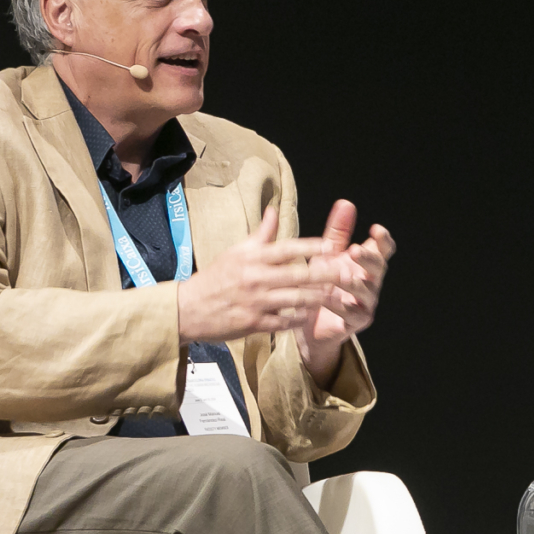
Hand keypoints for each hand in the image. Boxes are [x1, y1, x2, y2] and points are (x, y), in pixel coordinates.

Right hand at [176, 205, 346, 344]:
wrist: (187, 308)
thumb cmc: (216, 277)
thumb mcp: (236, 252)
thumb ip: (261, 234)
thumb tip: (274, 210)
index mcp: (252, 258)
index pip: (286, 248)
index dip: (311, 246)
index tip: (331, 244)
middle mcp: (256, 278)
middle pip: (298, 274)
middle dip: (325, 274)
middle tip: (346, 273)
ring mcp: (256, 302)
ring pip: (295, 299)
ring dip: (317, 298)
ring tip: (335, 295)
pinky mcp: (254, 323)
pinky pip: (283, 321)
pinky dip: (298, 319)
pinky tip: (311, 315)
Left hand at [298, 199, 395, 383]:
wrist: (310, 323)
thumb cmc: (321, 285)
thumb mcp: (327, 255)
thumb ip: (338, 232)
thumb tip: (346, 202)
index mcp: (366, 264)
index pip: (383, 250)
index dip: (384, 240)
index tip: (376, 229)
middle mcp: (371, 282)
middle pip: (379, 268)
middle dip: (369, 258)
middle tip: (355, 250)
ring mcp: (365, 303)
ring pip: (366, 291)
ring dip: (354, 282)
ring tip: (342, 277)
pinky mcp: (355, 322)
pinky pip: (351, 313)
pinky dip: (339, 305)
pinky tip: (326, 298)